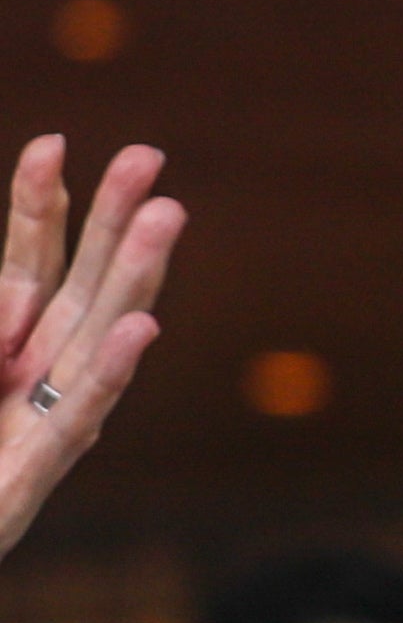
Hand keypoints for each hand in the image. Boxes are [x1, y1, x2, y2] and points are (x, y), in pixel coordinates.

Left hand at [0, 137, 179, 566]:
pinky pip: (76, 417)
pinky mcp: (30, 476)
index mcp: (1, 355)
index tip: (55, 145)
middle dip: (111, 220)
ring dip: (133, 275)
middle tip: (148, 156)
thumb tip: (8, 311)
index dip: (40, 208)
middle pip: (80, 286)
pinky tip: (140, 330)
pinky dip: (109, 373)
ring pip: (95, 339)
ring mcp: (41, 428)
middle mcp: (32, 382)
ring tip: (166, 216)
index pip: (28, 266)